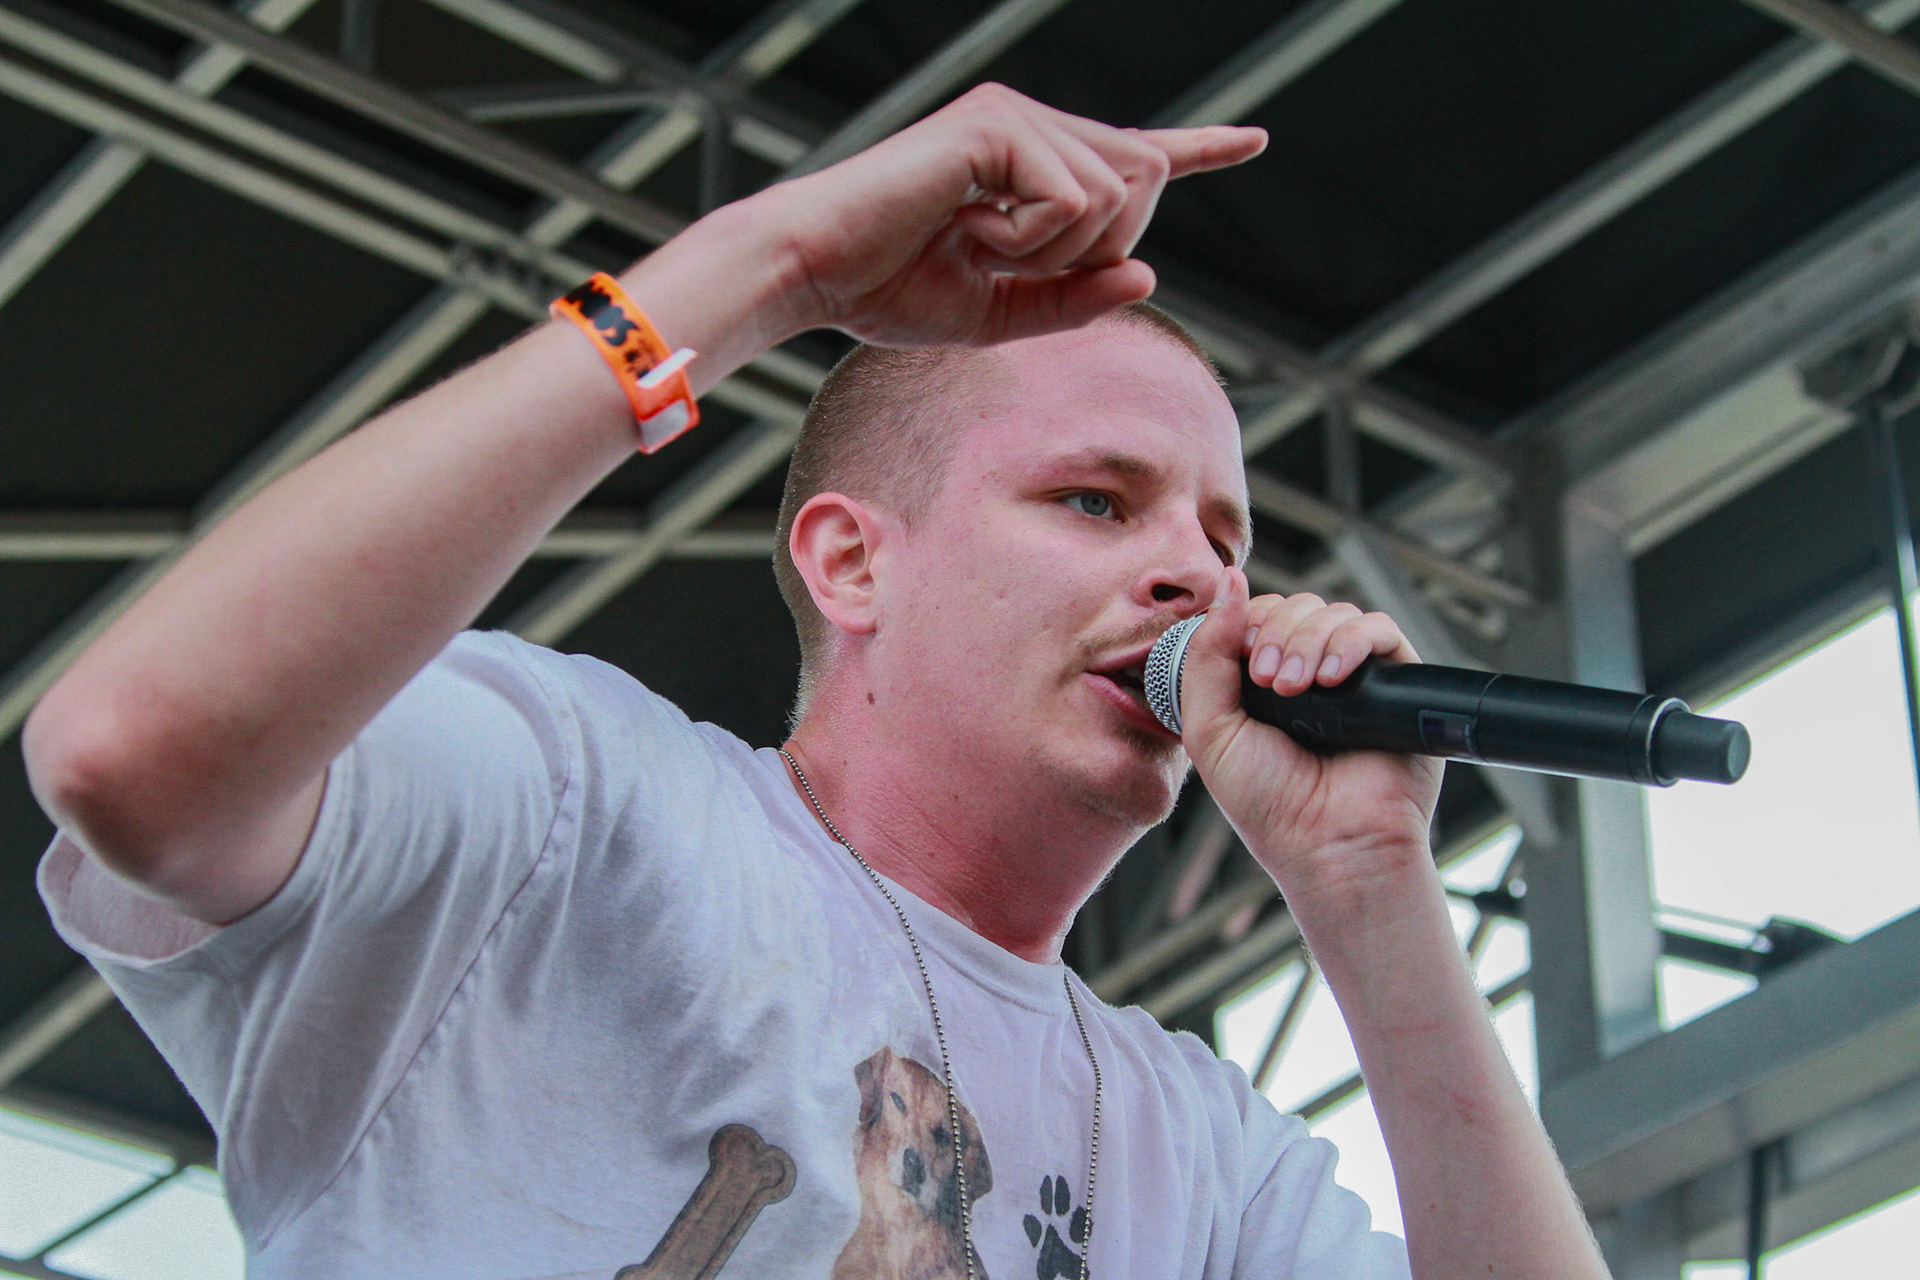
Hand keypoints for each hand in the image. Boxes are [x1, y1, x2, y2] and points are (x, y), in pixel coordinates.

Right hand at [762, 83, 1265, 345]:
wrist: (814, 272)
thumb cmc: (888, 290)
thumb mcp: (1000, 313)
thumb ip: (1077, 298)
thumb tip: (1150, 274)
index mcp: (1036, 162)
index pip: (1135, 156)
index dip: (1200, 149)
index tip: (1255, 141)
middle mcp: (1034, 125)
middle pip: (1144, 179)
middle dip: (1100, 245)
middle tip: (1011, 260)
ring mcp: (1017, 117)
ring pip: (1117, 194)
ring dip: (1058, 249)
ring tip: (979, 243)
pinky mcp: (998, 125)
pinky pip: (1073, 199)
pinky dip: (1029, 238)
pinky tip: (969, 228)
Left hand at [1175, 569, 1443, 903]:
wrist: (1329, 846)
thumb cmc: (1269, 803)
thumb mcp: (1211, 728)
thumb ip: (1207, 654)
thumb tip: (1229, 581)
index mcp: (1263, 682)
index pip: (1257, 616)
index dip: (1247, 624)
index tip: (1245, 667)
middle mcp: (1311, 673)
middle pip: (1295, 607)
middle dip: (1277, 634)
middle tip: (1271, 684)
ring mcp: (1355, 676)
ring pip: (1333, 613)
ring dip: (1309, 640)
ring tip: (1298, 688)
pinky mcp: (1397, 683)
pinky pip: (1379, 629)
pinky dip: (1352, 641)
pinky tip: (1334, 678)